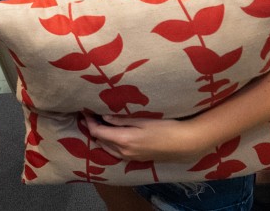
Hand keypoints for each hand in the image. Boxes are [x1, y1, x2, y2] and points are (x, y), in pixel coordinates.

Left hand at [83, 112, 206, 162]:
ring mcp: (130, 158)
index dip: (89, 121)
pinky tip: (114, 134)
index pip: (97, 132)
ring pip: (107, 149)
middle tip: (91, 114)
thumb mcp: (142, 120)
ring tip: (100, 123)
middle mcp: (123, 152)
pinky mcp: (137, 160)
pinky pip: (117, 152)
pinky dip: (110, 143)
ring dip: (101, 137)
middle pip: (100, 141)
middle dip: (93, 128)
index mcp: (123, 140)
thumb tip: (103, 116)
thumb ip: (121, 120)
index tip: (85, 110)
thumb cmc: (165, 128)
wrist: (184, 144)